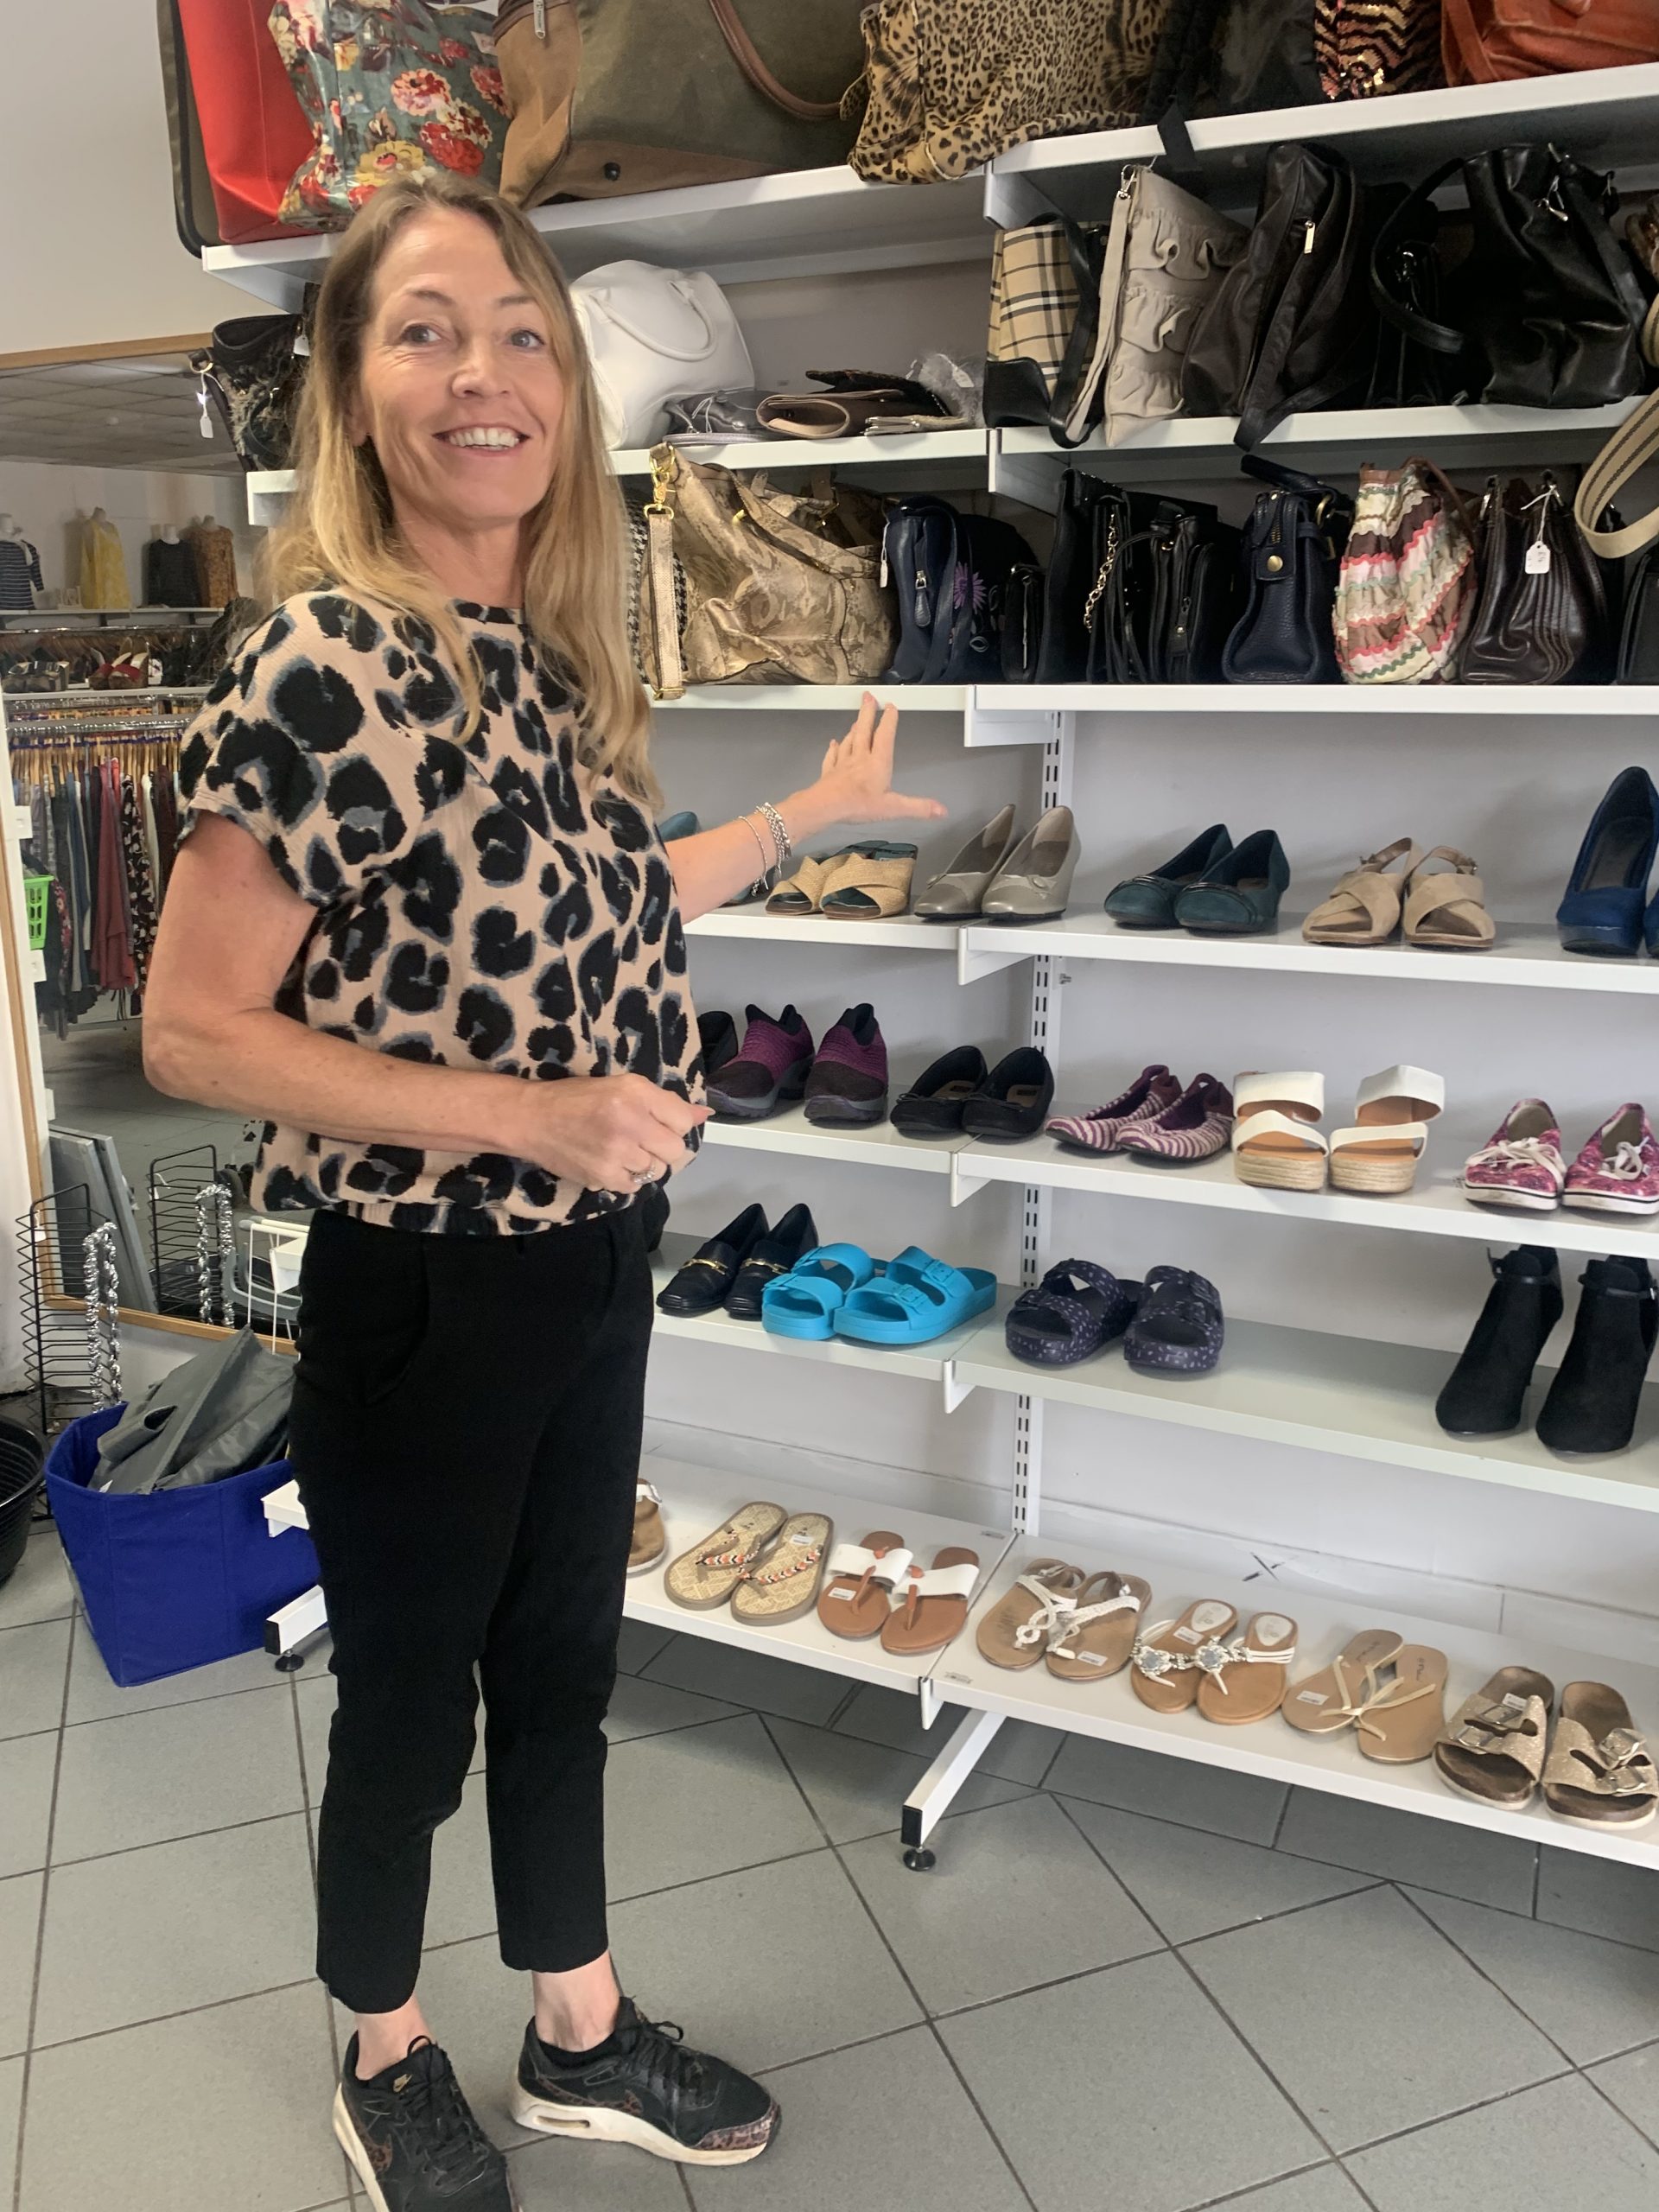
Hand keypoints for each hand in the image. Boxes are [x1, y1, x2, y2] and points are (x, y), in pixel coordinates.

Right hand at [511, 1073, 707, 1192]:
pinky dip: (627, 1178)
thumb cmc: (578, 1098)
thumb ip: (665, 1102)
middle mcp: (630, 1121)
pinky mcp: (603, 1177)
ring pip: (656, 1171)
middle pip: (675, 1150)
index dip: (674, 1125)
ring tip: (622, 1150)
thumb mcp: (623, 1087)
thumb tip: (705, 1115)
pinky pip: (634, 1186)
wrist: (533, 1119)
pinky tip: (610, 1163)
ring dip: (644, 1164)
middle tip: (641, 1140)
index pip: (683, 1121)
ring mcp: (617, 1153)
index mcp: (635, 1093)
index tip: (656, 1123)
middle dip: (662, 1147)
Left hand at [806, 694, 946, 829]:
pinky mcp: (830, 773)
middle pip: (864, 730)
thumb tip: (940, 810)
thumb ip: (918, 807)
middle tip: (868, 698)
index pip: (885, 736)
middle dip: (867, 712)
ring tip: (856, 720)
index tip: (891, 707)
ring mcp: (843, 764)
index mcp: (877, 763)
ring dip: (853, 728)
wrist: (826, 806)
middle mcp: (860, 759)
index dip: (889, 720)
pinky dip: (833, 749)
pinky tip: (833, 744)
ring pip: (849, 741)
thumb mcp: (893, 808)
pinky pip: (832, 757)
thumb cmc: (857, 804)